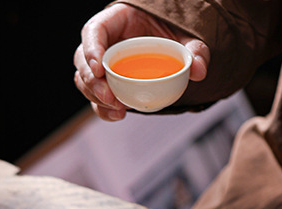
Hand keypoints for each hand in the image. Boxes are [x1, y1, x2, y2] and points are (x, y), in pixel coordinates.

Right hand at [74, 3, 209, 120]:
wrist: (174, 48)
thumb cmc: (175, 34)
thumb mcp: (187, 38)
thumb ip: (195, 51)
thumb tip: (198, 70)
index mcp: (118, 20)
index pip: (94, 30)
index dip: (91, 48)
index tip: (98, 69)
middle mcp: (106, 42)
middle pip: (82, 59)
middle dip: (92, 82)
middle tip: (111, 98)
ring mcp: (105, 65)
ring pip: (85, 81)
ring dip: (96, 98)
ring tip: (118, 110)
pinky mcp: (109, 84)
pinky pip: (97, 98)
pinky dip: (104, 109)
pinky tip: (119, 115)